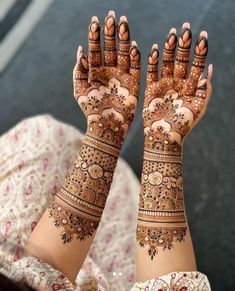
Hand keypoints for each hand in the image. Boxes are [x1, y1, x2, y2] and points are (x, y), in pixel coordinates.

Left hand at [73, 11, 140, 147]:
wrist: (106, 126)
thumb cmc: (91, 110)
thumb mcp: (80, 90)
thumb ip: (79, 71)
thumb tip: (81, 51)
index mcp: (96, 71)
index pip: (95, 49)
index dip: (95, 35)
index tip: (96, 21)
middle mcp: (109, 70)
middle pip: (111, 47)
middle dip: (111, 32)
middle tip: (112, 16)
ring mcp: (122, 76)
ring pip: (124, 53)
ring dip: (124, 39)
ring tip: (123, 24)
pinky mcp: (134, 83)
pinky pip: (136, 67)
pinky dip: (136, 58)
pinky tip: (134, 46)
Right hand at [143, 23, 212, 152]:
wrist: (164, 135)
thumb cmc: (183, 124)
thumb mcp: (199, 107)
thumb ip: (205, 89)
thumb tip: (210, 68)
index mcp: (191, 86)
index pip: (197, 64)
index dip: (200, 50)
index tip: (202, 35)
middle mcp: (178, 82)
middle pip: (181, 59)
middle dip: (184, 44)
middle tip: (185, 28)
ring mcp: (164, 84)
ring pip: (166, 62)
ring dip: (168, 48)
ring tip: (172, 34)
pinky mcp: (150, 88)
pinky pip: (151, 71)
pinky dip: (152, 61)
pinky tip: (154, 48)